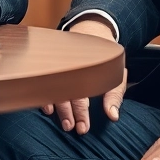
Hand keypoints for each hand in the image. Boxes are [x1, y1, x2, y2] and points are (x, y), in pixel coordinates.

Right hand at [40, 16, 126, 134]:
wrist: (92, 30)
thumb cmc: (105, 58)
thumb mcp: (115, 74)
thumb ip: (114, 95)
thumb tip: (112, 116)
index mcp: (88, 70)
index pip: (83, 94)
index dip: (82, 113)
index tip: (83, 128)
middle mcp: (73, 68)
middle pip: (67, 93)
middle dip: (68, 113)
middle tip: (70, 127)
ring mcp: (62, 66)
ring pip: (56, 88)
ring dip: (57, 108)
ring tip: (62, 122)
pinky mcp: (54, 65)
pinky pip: (45, 80)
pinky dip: (44, 95)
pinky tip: (46, 107)